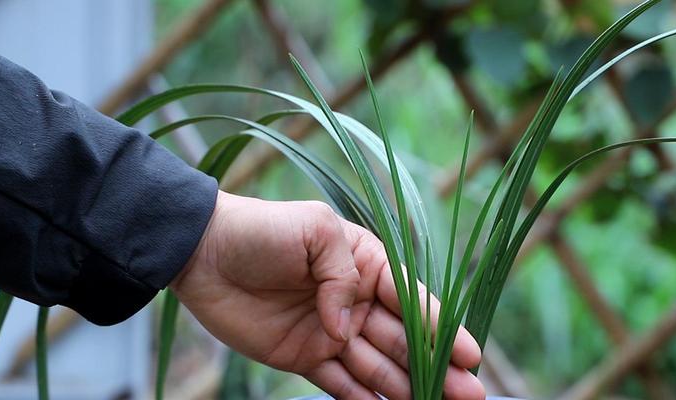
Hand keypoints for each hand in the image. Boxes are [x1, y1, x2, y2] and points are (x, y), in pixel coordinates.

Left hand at [170, 191, 485, 399]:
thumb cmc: (264, 229)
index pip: (413, 302)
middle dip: (437, 368)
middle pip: (404, 341)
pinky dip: (363, 399)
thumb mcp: (317, 232)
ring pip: (378, 366)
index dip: (443, 330)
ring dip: (407, 388)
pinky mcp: (303, 356)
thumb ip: (343, 277)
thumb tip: (346, 329)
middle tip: (469, 395)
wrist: (203, 251)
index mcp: (368, 266)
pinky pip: (339, 384)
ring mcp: (331, 332)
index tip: (471, 357)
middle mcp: (356, 302)